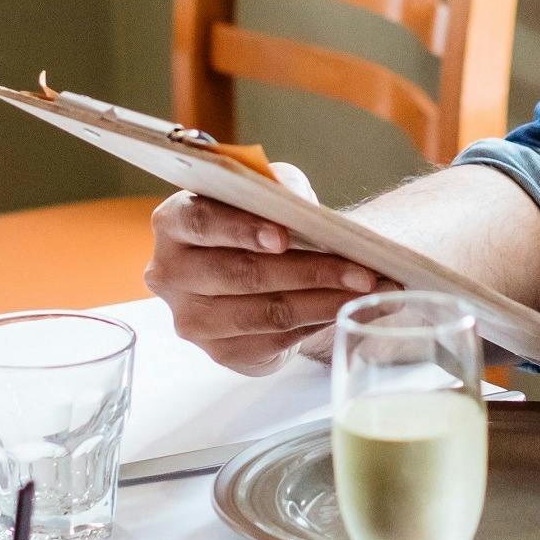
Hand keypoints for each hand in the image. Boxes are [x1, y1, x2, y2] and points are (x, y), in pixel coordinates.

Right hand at [146, 175, 391, 373]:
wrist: (249, 275)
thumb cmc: (254, 223)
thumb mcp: (262, 192)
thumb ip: (275, 187)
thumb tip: (296, 202)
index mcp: (172, 224)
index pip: (200, 222)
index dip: (241, 229)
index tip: (283, 237)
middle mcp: (170, 274)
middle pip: (240, 273)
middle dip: (309, 270)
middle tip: (361, 269)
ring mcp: (192, 320)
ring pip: (265, 312)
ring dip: (324, 300)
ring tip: (368, 289)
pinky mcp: (220, 352)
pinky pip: (275, 339)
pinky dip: (318, 321)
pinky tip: (348, 308)